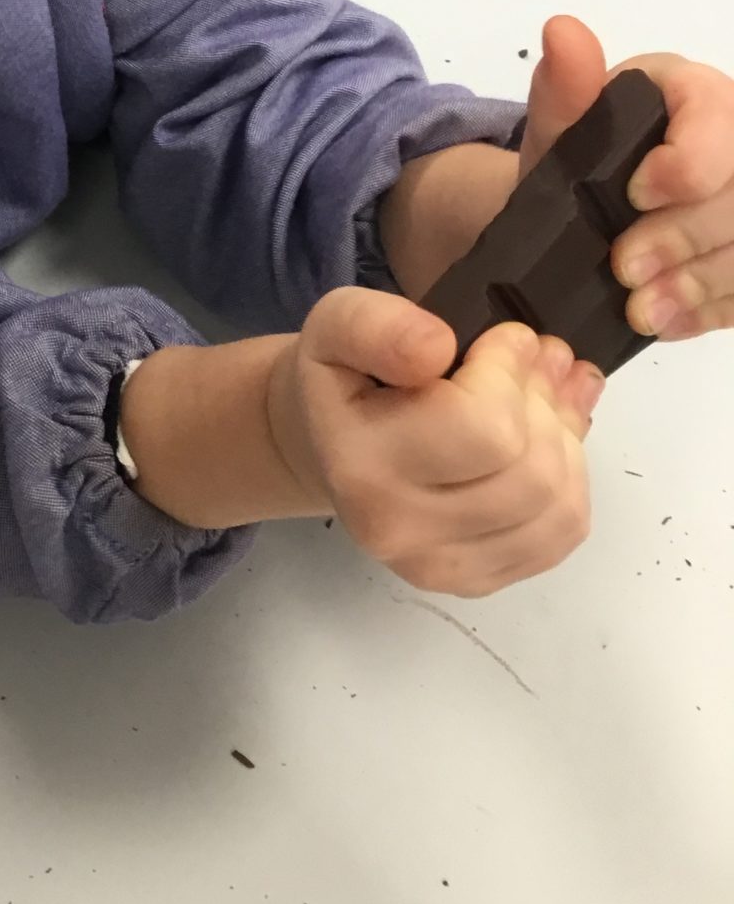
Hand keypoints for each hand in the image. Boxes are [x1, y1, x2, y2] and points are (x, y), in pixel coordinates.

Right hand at [269, 288, 600, 597]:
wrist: (330, 444)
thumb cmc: (343, 378)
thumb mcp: (337, 323)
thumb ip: (375, 325)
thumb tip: (435, 347)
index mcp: (363, 467)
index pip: (485, 426)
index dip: (511, 369)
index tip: (509, 335)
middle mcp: (400, 531)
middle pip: (531, 471)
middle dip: (547, 400)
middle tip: (541, 355)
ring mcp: (441, 567)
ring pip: (558, 503)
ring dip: (566, 436)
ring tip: (549, 390)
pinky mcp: (476, 580)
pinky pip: (562, 532)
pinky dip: (572, 478)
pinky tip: (547, 438)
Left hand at [519, 15, 733, 342]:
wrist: (573, 213)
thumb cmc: (574, 158)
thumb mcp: (557, 126)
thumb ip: (564, 88)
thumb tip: (563, 32)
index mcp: (694, 94)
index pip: (718, 115)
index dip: (689, 162)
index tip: (636, 195)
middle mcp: (733, 138)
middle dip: (687, 236)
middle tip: (625, 269)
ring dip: (700, 283)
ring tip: (641, 309)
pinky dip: (711, 308)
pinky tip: (667, 321)